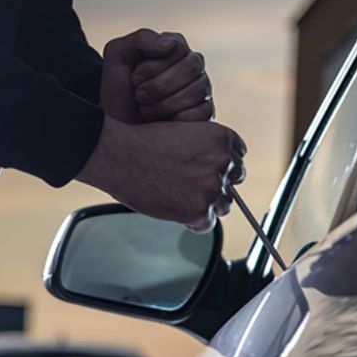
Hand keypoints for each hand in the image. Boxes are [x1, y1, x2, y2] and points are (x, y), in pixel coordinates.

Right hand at [76, 117, 245, 231]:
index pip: (237, 158)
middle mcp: (222, 162)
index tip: (209, 172)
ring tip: (180, 199)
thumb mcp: (183, 132)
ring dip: (206, 206)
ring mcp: (212, 188)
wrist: (119, 156)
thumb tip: (216, 171)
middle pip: (233, 183)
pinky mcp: (199, 210)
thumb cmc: (142, 143)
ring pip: (223, 205)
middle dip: (217, 186)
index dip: (222, 167)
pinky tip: (176, 210)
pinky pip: (207, 224)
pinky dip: (194, 222)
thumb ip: (205, 150)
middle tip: (193, 188)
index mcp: (221, 139)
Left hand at [101, 29, 212, 123]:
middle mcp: (193, 65)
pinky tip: (162, 122)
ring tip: (146, 109)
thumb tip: (170, 45)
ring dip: (164, 105)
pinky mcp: (206, 112)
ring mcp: (202, 89)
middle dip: (158, 87)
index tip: (134, 79)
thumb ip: (141, 39)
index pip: (177, 49)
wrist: (120, 127)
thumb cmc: (119, 90)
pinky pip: (202, 113)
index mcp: (175, 47)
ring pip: (197, 91)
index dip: (152, 67)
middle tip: (139, 96)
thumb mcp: (118, 56)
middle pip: (190, 68)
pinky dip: (176, 119)